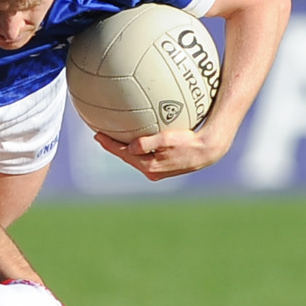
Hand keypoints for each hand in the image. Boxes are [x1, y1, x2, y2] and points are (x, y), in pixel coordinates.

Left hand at [94, 128, 226, 180]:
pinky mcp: (164, 167)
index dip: (109, 144)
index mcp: (149, 165)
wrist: (208, 151)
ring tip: (114, 139)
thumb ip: (148, 143)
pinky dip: (137, 150)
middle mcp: (151, 171)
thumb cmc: (189, 142)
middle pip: (127, 157)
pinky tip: (135, 143)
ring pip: (135, 158)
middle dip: (113, 147)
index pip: (123, 153)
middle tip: (100, 136)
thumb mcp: (168, 140)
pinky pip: (145, 157)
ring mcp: (157, 171)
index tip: (97, 135)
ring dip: (124, 149)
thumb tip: (130, 146)